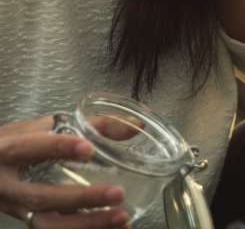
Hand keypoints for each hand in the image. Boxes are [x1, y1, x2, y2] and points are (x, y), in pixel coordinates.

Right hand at [0, 116, 129, 227]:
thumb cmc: (19, 141)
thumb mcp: (44, 125)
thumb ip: (87, 124)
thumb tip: (134, 125)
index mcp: (9, 151)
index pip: (30, 148)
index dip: (58, 148)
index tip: (87, 149)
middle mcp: (10, 185)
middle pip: (43, 197)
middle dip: (82, 199)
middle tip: (117, 193)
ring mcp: (17, 209)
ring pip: (48, 225)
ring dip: (86, 225)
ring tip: (121, 217)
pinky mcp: (27, 222)